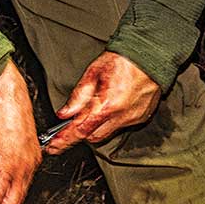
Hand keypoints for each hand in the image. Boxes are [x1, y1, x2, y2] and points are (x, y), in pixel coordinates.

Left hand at [44, 52, 160, 153]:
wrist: (151, 57)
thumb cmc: (122, 60)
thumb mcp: (93, 73)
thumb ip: (78, 96)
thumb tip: (64, 114)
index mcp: (108, 104)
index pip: (81, 130)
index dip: (65, 140)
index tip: (53, 146)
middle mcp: (122, 116)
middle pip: (93, 137)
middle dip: (79, 134)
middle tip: (66, 129)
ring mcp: (133, 119)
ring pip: (106, 133)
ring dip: (94, 128)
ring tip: (89, 112)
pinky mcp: (141, 118)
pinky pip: (120, 126)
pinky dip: (110, 121)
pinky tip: (107, 108)